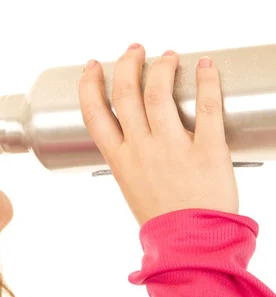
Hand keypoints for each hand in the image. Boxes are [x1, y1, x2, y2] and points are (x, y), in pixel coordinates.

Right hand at [78, 44, 238, 226]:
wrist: (191, 246)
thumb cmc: (162, 221)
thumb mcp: (131, 188)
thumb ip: (129, 159)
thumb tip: (132, 138)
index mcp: (120, 160)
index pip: (94, 113)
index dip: (89, 85)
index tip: (92, 67)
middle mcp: (141, 149)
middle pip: (125, 93)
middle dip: (126, 64)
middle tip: (135, 50)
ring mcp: (172, 148)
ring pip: (159, 93)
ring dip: (161, 67)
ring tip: (168, 55)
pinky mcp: (207, 150)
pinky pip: (207, 107)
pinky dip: (207, 81)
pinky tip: (205, 66)